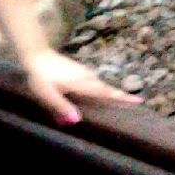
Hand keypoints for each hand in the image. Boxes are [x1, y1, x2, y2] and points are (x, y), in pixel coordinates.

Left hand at [21, 49, 141, 126]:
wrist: (36, 54)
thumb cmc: (40, 76)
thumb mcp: (47, 94)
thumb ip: (61, 106)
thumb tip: (77, 121)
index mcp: (82, 84)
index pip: (105, 93)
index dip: (121, 98)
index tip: (139, 100)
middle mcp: (86, 77)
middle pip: (106, 88)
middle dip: (120, 95)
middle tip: (135, 102)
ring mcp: (82, 71)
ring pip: (100, 83)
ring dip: (110, 90)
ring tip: (120, 98)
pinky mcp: (77, 69)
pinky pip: (94, 80)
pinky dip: (100, 86)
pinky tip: (98, 89)